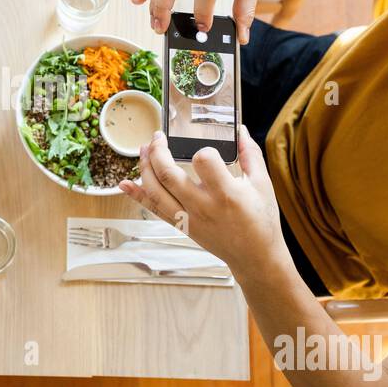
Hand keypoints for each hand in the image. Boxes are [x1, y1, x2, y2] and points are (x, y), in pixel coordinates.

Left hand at [118, 126, 292, 280]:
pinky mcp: (181, 226)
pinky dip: (137, 196)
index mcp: (226, 193)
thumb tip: (241, 129)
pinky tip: (125, 183)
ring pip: (155, 191)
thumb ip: (250, 154)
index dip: (203, 150)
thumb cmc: (260, 220)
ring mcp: (189, 218)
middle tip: (157, 137)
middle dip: (158, 150)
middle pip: (168, 174)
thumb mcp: (262, 184)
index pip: (203, 162)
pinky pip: (154, 210)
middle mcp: (203, 206)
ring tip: (144, 150)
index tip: (207, 149)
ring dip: (145, 168)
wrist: (254, 257)